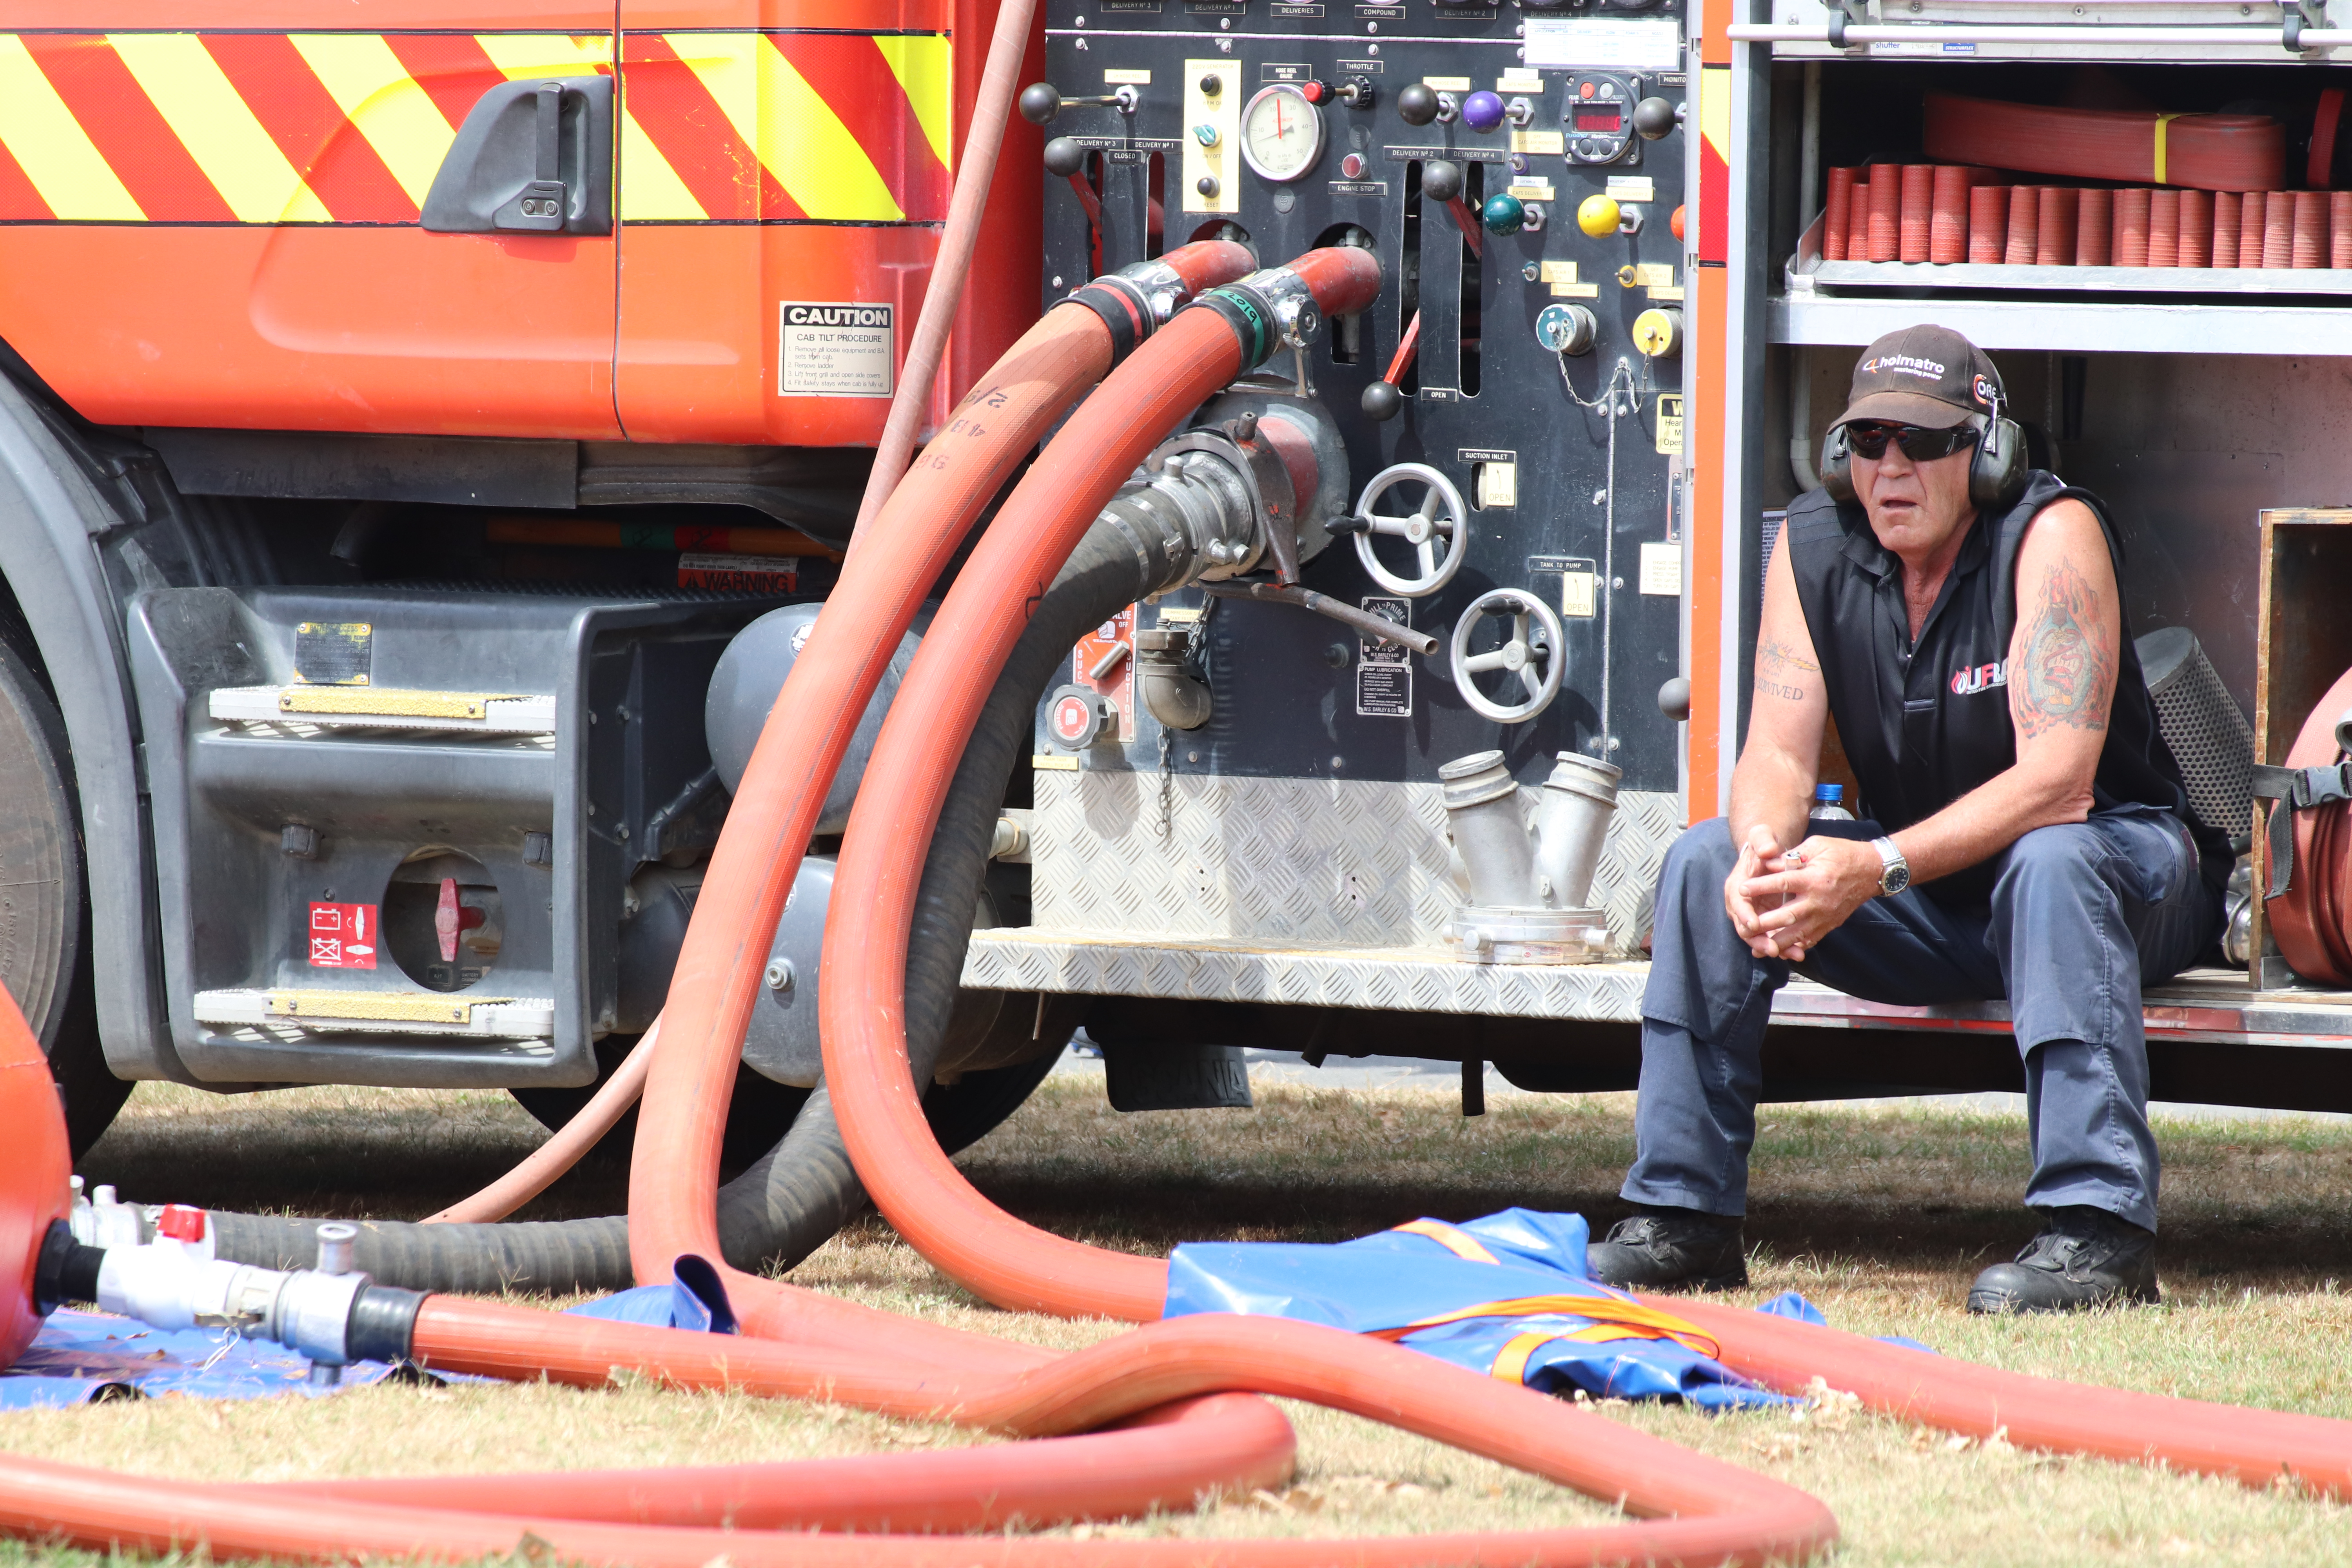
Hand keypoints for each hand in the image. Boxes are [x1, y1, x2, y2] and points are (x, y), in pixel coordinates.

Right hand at [1722, 824, 1789, 949]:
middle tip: (1773, 949)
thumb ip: (1762, 841)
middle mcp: (1742, 905)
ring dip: (1774, 948)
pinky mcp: (1766, 921)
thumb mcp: (1761, 837)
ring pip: (1760, 938)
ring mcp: (1754, 915)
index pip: (1737, 905)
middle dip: (1759, 941)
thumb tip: (1767, 850)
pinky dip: (1784, 946)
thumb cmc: (1764, 846)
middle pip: (1746, 928)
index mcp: (1737, 887)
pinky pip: (1772, 937)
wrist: (1767, 854)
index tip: (1755, 924)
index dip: (1745, 916)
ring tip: (1793, 955)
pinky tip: (1799, 952)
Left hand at [1734, 835, 1881, 960]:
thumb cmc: (1842, 854)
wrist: (1872, 871)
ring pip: (1797, 934)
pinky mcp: (1829, 925)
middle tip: (1744, 926)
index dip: (1760, 886)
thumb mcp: (1817, 845)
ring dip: (1776, 942)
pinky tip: (1779, 951)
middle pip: (1786, 915)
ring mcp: (1825, 916)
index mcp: (1813, 878)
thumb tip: (1768, 863)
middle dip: (1764, 923)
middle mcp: (1818, 900)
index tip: (1741, 889)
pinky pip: (1810, 940)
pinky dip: (1794, 947)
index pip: (1781, 883)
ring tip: (1758, 946)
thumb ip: (1792, 855)